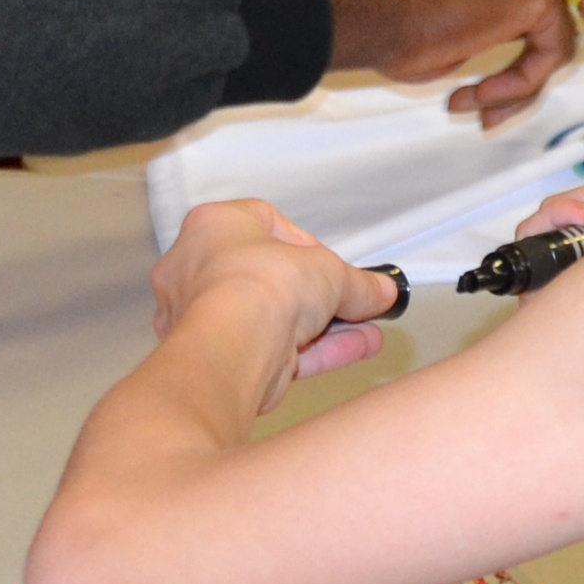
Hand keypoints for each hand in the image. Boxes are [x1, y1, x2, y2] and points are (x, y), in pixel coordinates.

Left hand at [152, 199, 404, 388]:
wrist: (230, 348)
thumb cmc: (266, 282)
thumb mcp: (329, 272)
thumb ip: (358, 283)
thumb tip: (385, 292)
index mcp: (213, 227)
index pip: (263, 223)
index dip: (304, 244)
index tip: (331, 265)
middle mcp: (198, 269)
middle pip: (271, 278)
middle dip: (320, 295)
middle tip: (354, 305)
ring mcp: (205, 319)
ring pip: (274, 318)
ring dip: (325, 328)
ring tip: (370, 334)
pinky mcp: (219, 359)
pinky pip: (271, 348)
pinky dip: (314, 351)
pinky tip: (358, 350)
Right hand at [314, 0, 583, 124]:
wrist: (375, 14)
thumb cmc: (391, 17)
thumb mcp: (453, 11)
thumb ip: (489, 18)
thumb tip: (509, 53)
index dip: (556, 2)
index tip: (564, 28)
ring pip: (556, 34)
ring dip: (522, 81)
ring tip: (480, 106)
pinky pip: (548, 54)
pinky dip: (519, 83)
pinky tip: (481, 95)